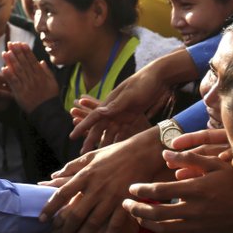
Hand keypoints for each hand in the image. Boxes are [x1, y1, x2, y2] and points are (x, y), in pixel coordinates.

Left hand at [1, 42, 58, 112]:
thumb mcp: (53, 82)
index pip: (32, 60)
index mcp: (41, 75)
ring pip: (18, 71)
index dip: (26, 52)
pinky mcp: (21, 93)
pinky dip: (9, 76)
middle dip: (17, 52)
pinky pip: (14, 83)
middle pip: (24, 63)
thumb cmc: (51, 97)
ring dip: (11, 61)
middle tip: (11, 44)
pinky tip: (3, 68)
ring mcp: (27, 85)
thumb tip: (41, 61)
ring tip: (6, 52)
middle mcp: (34, 78)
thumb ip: (47, 71)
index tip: (21, 43)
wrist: (47, 111)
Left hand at [39, 127, 164, 232]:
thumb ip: (71, 167)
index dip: (51, 207)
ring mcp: (111, 197)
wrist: (143, 153)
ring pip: (93, 223)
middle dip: (65, 229)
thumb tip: (53, 176)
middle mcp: (96, 188)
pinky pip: (114, 226)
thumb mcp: (91, 156)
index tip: (42, 218)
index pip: (62, 193)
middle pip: (76, 213)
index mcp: (86, 175)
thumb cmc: (115, 153)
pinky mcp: (125, 204)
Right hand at [70, 48, 195, 152]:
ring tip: (98, 154)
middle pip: (100, 127)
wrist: (159, 77)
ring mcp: (123, 114)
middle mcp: (114, 109)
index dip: (82, 127)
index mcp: (110, 102)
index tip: (72, 137)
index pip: (93, 117)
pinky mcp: (133, 116)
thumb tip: (99, 112)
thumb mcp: (130, 94)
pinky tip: (116, 149)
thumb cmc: (144, 83)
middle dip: (91, 139)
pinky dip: (119, 139)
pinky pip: (124, 131)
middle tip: (82, 152)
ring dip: (103, 141)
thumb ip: (116, 105)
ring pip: (110, 131)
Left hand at [125, 146, 232, 232]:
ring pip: (162, 228)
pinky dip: (160, 231)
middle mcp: (194, 210)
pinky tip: (153, 225)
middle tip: (125, 204)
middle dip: (136, 209)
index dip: (142, 190)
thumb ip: (189, 158)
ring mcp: (197, 226)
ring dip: (145, 222)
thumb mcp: (215, 164)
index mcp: (195, 190)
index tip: (132, 187)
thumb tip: (165, 154)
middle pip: (156, 213)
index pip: (159, 191)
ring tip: (135, 215)